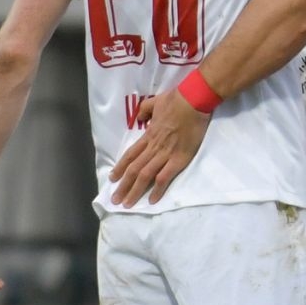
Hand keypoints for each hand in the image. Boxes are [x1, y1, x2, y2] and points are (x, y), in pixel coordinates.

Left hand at [108, 92, 210, 206]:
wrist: (193, 101)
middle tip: (115, 200)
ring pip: (145, 176)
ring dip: (135, 191)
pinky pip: (165, 177)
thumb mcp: (154, 102)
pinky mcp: (179, 159)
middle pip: (134, 169)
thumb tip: (139, 118)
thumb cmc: (176, 100)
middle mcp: (153, 147)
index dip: (119, 168)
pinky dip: (157, 190)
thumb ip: (144, 111)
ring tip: (128, 204)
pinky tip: (152, 200)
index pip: (130, 155)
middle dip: (123, 186)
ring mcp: (165, 154)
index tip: (112, 179)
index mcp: (148, 135)